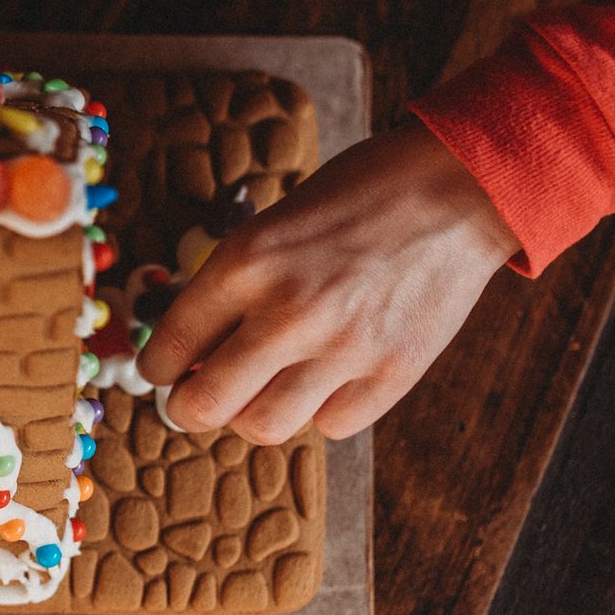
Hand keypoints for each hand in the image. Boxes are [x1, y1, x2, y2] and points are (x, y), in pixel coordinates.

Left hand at [138, 123, 517, 443]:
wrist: (458, 187)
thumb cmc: (357, 196)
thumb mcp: (273, 222)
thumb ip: (233, 285)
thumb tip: (193, 354)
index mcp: (247, 262)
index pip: (171, 347)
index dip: (156, 370)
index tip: (163, 373)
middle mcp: (289, 312)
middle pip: (205, 406)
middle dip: (190, 409)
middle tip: (196, 402)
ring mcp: (343, 349)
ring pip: (264, 427)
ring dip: (253, 414)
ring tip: (263, 390)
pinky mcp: (393, 373)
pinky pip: (331, 425)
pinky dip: (320, 410)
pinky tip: (326, 379)